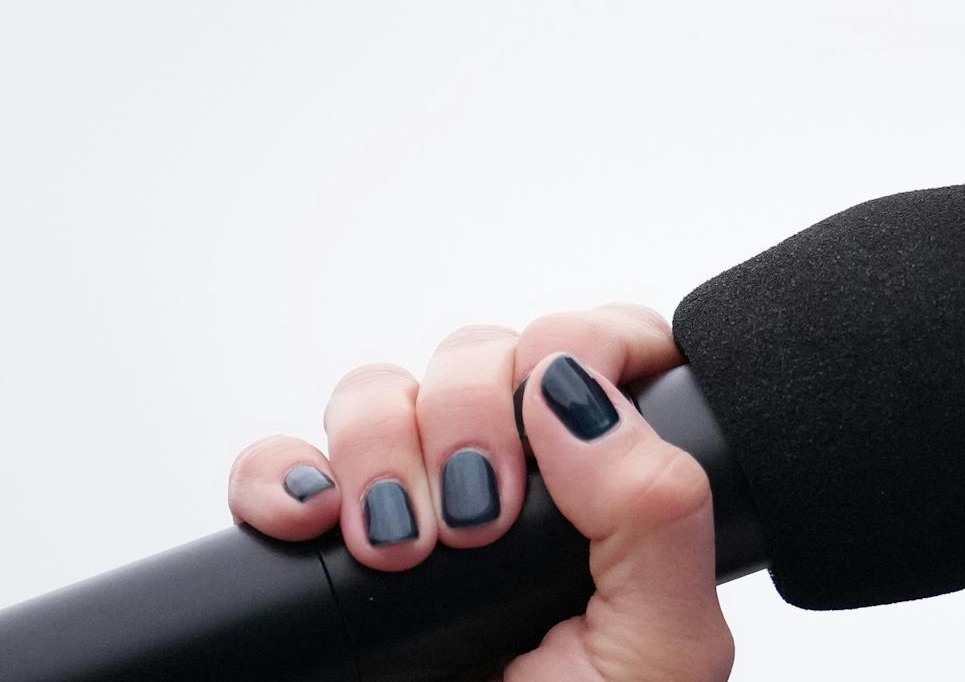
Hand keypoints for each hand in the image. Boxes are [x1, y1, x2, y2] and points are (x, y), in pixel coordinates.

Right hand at [226, 304, 734, 681]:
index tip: (555, 422)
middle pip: (481, 355)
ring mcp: (418, 503)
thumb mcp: (662, 643)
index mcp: (616, 483)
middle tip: (475, 521)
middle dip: (471, 415)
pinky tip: (310, 520)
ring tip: (401, 549)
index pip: (603, 343)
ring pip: (382, 391)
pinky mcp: (329, 545)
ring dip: (379, 448)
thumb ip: (656, 508)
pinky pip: (281, 464)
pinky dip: (279, 475)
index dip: (579, 345)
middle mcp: (518, 474)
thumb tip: (574, 388)